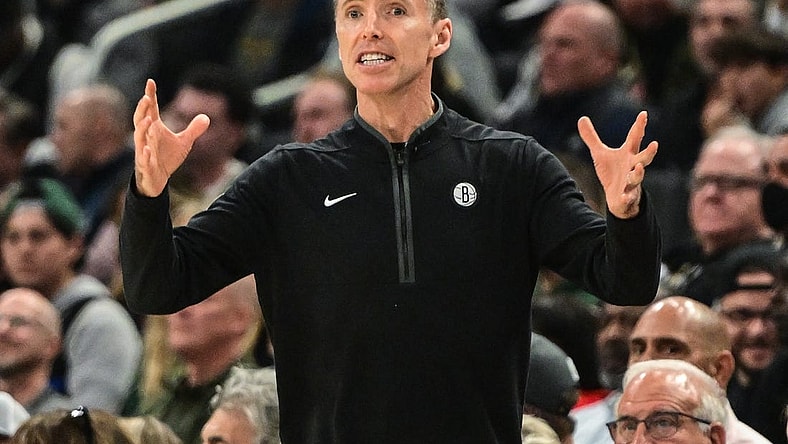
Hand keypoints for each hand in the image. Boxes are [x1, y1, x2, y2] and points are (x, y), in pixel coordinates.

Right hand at [132, 79, 209, 196]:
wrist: (157, 179)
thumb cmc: (167, 158)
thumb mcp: (184, 143)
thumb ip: (193, 130)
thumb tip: (206, 117)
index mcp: (154, 129)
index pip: (151, 109)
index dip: (150, 95)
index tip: (150, 81)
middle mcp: (146, 137)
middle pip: (140, 119)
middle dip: (142, 109)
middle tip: (146, 97)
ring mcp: (143, 151)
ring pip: (139, 138)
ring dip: (142, 129)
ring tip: (148, 119)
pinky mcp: (145, 165)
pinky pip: (143, 159)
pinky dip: (145, 154)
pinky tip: (148, 150)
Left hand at [578, 111, 657, 218]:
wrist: (617, 198)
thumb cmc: (613, 173)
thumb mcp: (600, 154)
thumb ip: (592, 138)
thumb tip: (581, 119)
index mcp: (627, 154)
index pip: (635, 138)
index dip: (639, 126)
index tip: (643, 114)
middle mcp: (632, 167)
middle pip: (643, 158)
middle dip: (648, 153)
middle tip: (654, 144)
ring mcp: (631, 182)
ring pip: (638, 177)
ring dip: (638, 173)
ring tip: (638, 168)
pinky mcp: (626, 196)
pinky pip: (628, 197)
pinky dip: (627, 197)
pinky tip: (625, 196)